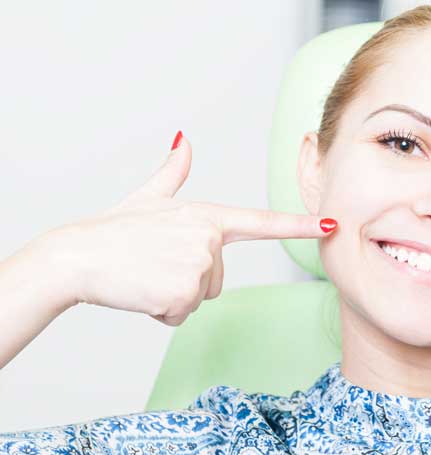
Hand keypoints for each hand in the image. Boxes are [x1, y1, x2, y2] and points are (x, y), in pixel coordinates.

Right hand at [45, 132, 336, 325]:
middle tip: (154, 266)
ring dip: (173, 296)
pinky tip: (141, 293)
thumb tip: (184, 140)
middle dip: (188, 282)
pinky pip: (182, 315)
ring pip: (200, 298)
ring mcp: (199, 264)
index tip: (332, 226)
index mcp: (207, 216)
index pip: (262, 223)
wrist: (75, 257)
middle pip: (218, 280)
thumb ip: (173, 174)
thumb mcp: (147, 199)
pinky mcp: (184, 292)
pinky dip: (161, 312)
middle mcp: (209, 238)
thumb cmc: (111, 232)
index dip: (299, 225)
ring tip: (146, 277)